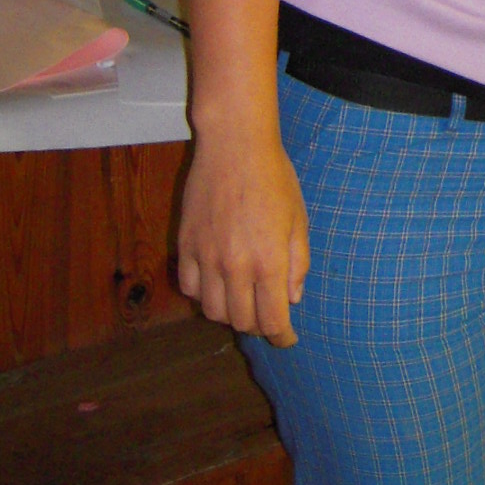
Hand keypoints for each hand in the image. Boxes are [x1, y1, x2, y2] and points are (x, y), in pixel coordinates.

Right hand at [177, 127, 309, 345]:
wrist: (235, 146)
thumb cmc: (274, 178)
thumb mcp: (299, 220)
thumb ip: (297, 264)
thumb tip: (292, 299)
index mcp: (269, 262)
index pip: (272, 321)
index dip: (282, 337)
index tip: (287, 338)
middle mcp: (235, 266)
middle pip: (242, 321)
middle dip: (258, 327)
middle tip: (268, 318)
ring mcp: (206, 257)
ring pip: (212, 311)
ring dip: (230, 314)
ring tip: (243, 303)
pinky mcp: (186, 245)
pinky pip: (190, 287)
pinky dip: (204, 294)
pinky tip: (217, 284)